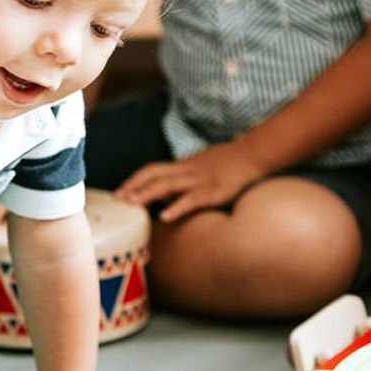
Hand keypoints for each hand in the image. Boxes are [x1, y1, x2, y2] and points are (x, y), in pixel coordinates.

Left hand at [115, 141, 266, 222]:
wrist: (252, 154)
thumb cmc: (224, 165)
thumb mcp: (197, 171)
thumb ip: (178, 184)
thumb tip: (160, 199)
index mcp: (181, 166)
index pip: (151, 170)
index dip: (133, 180)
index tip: (118, 193)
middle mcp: (187, 171)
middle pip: (154, 175)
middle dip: (134, 187)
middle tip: (118, 200)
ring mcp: (200, 180)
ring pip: (169, 184)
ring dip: (148, 194)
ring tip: (132, 204)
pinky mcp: (215, 191)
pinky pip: (193, 199)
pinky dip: (177, 207)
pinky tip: (165, 216)